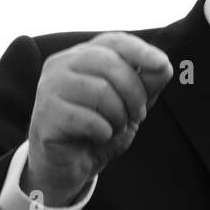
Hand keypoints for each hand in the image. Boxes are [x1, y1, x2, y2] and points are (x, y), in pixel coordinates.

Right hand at [25, 32, 172, 204]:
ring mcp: (49, 87)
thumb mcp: (129, 105)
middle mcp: (61, 64)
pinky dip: (104, 132)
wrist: (67, 167)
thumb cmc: (98, 131)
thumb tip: (163, 65)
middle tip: (137, 116)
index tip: (163, 64)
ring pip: (100, 91)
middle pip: (109, 63)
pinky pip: (88, 119)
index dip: (140, 51)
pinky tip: (99, 137)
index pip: (113, 41)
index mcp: (81, 56)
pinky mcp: (46, 114)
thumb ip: (146, 84)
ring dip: (119, 116)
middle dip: (134, 93)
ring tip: (115, 128)